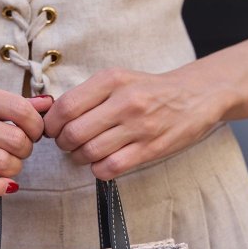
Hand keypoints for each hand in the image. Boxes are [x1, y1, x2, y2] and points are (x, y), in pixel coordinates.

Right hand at [0, 78, 53, 194]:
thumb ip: (7, 103)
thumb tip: (48, 105)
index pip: (20, 109)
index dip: (36, 126)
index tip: (31, 132)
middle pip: (15, 139)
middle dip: (26, 150)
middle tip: (18, 151)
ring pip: (2, 163)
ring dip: (14, 170)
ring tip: (8, 166)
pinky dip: (0, 188)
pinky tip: (3, 185)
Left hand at [41, 66, 224, 178]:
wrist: (196, 96)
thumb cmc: (150, 90)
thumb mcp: (118, 79)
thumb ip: (87, 94)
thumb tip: (51, 116)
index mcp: (112, 79)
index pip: (66, 106)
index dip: (52, 124)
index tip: (53, 129)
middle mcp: (125, 101)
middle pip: (74, 133)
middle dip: (63, 143)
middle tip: (68, 143)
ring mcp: (139, 126)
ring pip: (89, 152)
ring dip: (80, 157)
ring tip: (85, 152)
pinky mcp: (151, 149)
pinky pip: (110, 168)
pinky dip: (98, 169)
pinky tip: (103, 161)